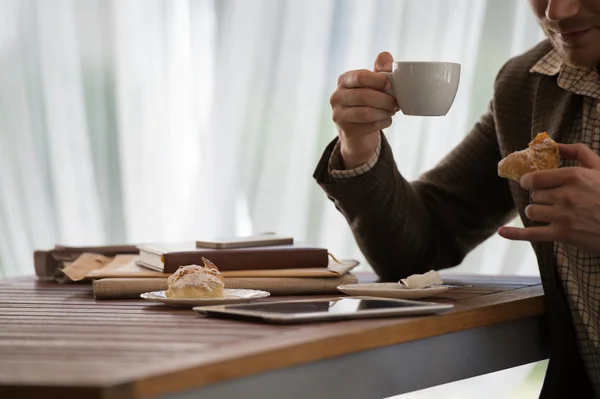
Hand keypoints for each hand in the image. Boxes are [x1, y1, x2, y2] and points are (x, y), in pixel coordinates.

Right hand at [330, 52, 398, 168]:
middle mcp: (337, 97)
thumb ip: (381, 68)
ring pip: (366, 113)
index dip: (378, 80)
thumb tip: (387, 59)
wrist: (357, 130)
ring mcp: (339, 115)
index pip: (360, 77)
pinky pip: (369, 126)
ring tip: (392, 110)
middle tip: (395, 102)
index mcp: (344, 80)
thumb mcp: (373, 82)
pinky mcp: (346, 130)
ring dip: (384, 112)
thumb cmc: (367, 101)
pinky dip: (383, 122)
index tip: (390, 84)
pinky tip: (387, 120)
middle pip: (364, 96)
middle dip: (384, 99)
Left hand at [498, 143, 599, 253]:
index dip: (529, 181)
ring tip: (550, 213)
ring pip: (532, 211)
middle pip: (535, 195)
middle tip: (553, 200)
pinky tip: (502, 232)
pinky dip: (515, 234)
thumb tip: (551, 143)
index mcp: (574, 177)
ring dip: (537, 211)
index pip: (535, 178)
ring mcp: (563, 216)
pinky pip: (531, 234)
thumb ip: (576, 151)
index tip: (529, 182)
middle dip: (540, 197)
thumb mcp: (599, 167)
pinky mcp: (563, 235)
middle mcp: (566, 196)